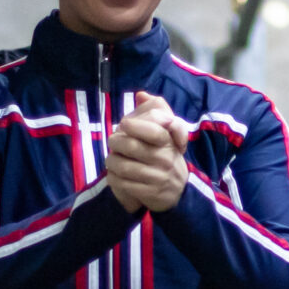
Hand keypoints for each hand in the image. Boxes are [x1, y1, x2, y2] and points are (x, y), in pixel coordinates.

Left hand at [107, 92, 189, 213]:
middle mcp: (165, 159)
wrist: (178, 192)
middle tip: (112, 143)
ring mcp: (157, 178)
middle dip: (115, 143)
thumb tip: (141, 94)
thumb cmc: (166, 158)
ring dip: (111, 161)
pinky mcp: (149, 193)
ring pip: (123, 166)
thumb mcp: (167, 135)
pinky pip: (123, 183)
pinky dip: (113, 178)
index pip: (152, 130)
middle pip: (131, 146)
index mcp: (168, 142)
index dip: (134, 125)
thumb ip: (156, 111)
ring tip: (111, 160)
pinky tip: (115, 175)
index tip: (123, 124)